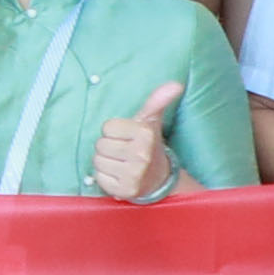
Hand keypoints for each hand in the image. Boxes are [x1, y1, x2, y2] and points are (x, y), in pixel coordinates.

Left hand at [91, 79, 184, 201]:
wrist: (159, 178)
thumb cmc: (148, 145)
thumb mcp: (152, 122)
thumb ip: (158, 101)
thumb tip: (175, 84)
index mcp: (145, 134)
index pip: (107, 127)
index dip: (114, 132)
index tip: (126, 137)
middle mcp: (140, 154)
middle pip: (100, 144)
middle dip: (109, 147)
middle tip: (123, 151)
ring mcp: (133, 174)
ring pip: (98, 161)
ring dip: (105, 162)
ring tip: (121, 163)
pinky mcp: (125, 190)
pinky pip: (99, 178)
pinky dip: (105, 177)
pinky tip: (119, 175)